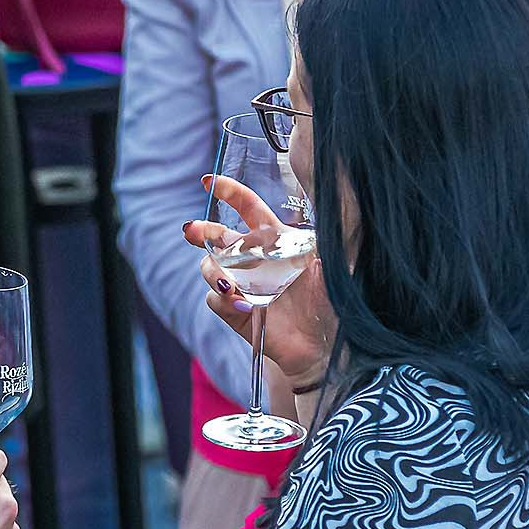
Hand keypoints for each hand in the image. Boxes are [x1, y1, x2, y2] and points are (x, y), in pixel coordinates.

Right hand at [185, 174, 334, 384]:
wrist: (326, 346)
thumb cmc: (334, 303)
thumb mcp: (335, 264)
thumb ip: (329, 237)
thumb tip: (331, 205)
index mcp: (276, 240)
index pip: (248, 207)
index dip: (229, 192)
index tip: (210, 182)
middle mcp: (253, 260)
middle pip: (217, 236)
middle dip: (201, 231)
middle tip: (193, 232)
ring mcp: (241, 286)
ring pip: (210, 267)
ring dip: (216, 273)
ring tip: (233, 286)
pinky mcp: (235, 312)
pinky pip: (214, 300)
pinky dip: (224, 301)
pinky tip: (245, 306)